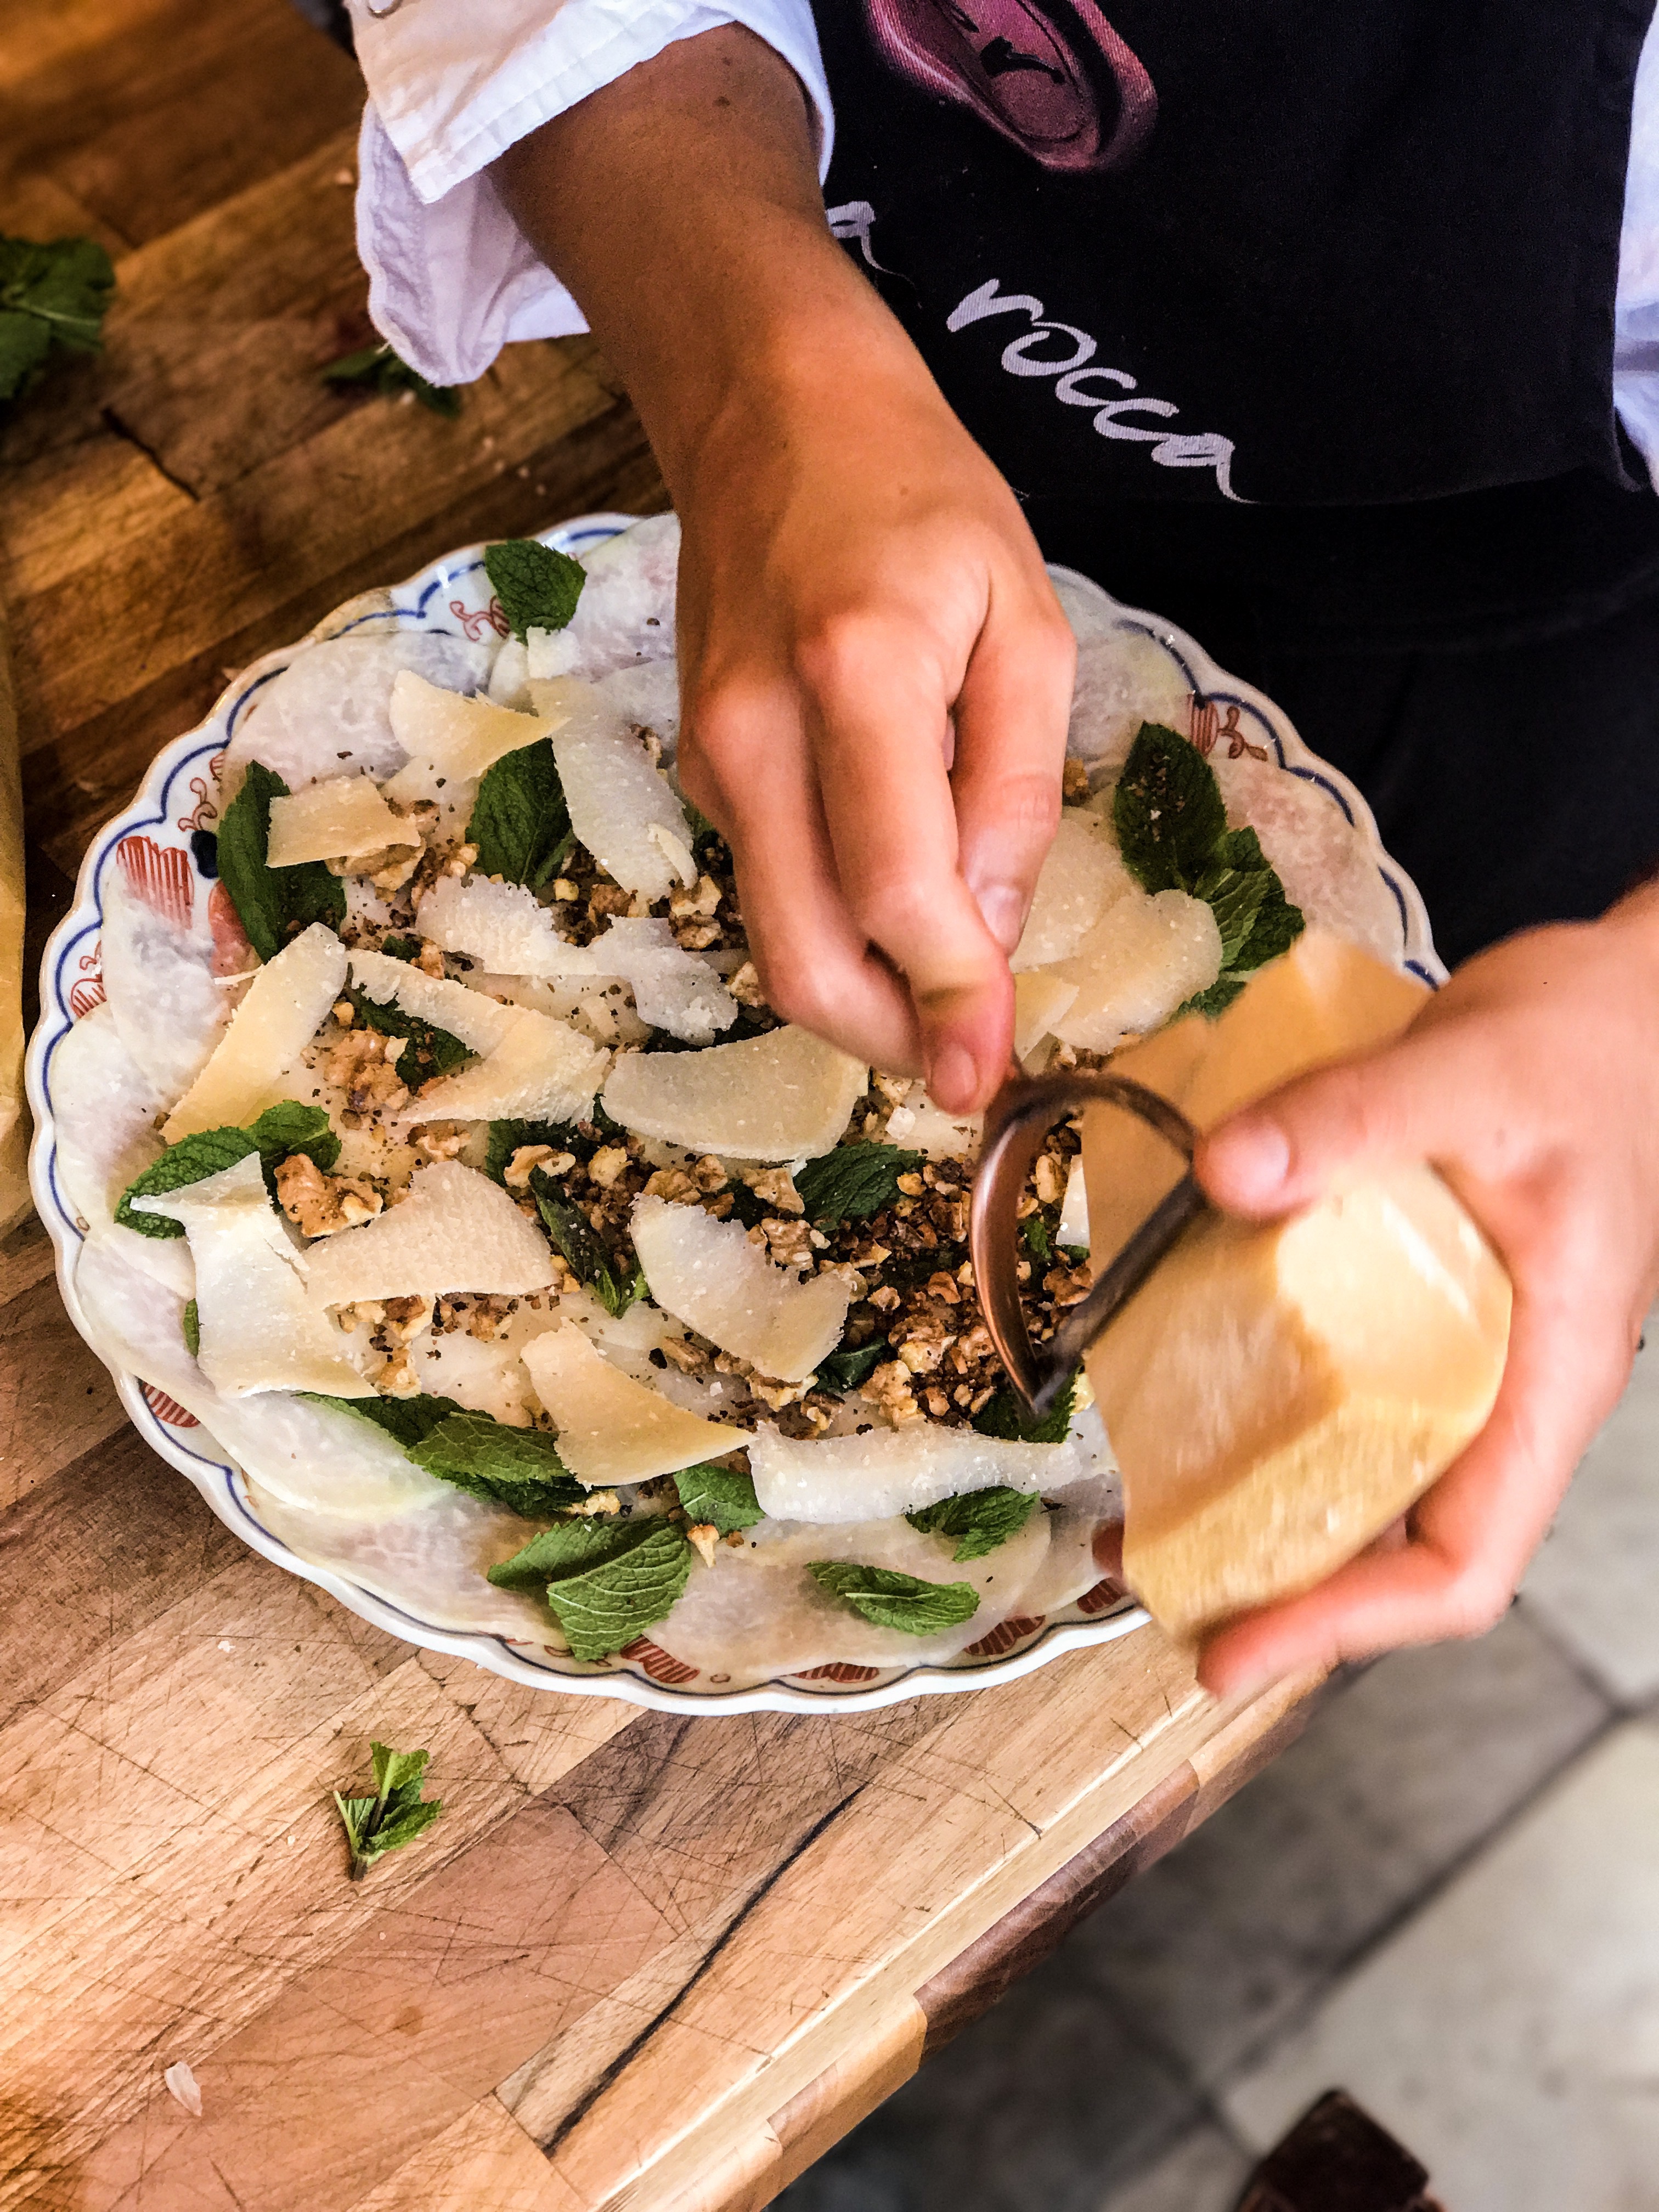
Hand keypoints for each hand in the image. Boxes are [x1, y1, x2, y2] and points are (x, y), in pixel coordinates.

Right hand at [494, 28, 1073, 1111]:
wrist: (772, 413)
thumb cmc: (922, 504)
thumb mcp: (1024, 624)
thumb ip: (1014, 786)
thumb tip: (988, 931)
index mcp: (858, 677)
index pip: (898, 893)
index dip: (951, 1003)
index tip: (990, 1074)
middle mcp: (757, 734)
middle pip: (805, 956)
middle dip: (890, 1042)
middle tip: (966, 1062)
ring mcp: (712, 757)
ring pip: (777, 936)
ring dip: (863, 996)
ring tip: (947, 990)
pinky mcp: (700, 769)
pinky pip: (769, 881)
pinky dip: (834, 923)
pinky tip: (896, 895)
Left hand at [1192, 894, 1658, 1695]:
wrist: (1625, 1003)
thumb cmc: (1586, 1044)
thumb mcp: (1468, 1069)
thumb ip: (1351, 1117)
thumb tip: (1223, 1171)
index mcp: (1547, 1373)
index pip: (1463, 1562)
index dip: (1347, 1624)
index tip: (1234, 1650)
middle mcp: (1506, 1385)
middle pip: (1395, 1541)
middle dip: (1276, 1582)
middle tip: (1148, 1576)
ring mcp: (1464, 1350)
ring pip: (1364, 1475)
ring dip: (1259, 1502)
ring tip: (1145, 1509)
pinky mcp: (1420, 1303)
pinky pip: (1344, 1391)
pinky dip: (1267, 1409)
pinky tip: (1189, 1387)